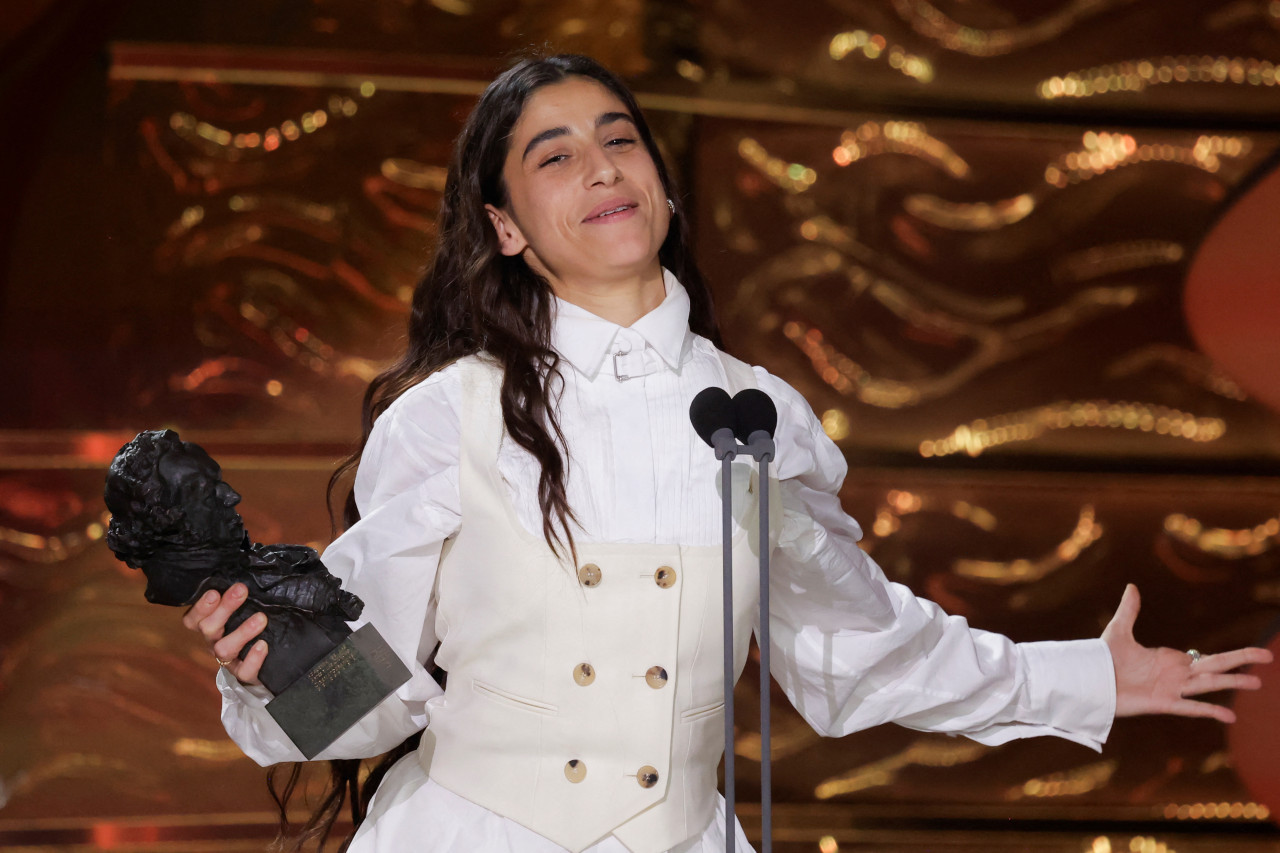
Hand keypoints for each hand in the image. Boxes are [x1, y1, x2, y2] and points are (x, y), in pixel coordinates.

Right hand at [182, 582, 269, 685]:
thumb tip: (249, 569)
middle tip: (241, 590)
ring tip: (261, 619)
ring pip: (224, 649)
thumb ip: (241, 593)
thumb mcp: (245, 606)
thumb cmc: (251, 621)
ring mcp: (228, 660)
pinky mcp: (244, 674)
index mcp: (209, 625)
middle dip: (225, 609)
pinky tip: (263, 645)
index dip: (200, 607)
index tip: (215, 592)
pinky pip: (244, 671)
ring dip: (241, 632)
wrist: (268, 658)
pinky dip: (253, 659)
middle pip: (209, 628)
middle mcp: (214, 642)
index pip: (192, 619)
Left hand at [1102, 584, 1272, 721]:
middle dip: (1241, 661)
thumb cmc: (1102, 660)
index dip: (1226, 657)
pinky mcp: (1162, 703)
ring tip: (1257, 683)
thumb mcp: (1118, 631)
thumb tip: (1132, 586)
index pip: (1204, 658)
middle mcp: (1175, 674)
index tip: (1249, 656)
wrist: (1089, 682)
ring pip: (1208, 685)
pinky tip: (1230, 715)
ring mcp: (1171, 689)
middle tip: (1267, 656)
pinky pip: (1190, 707)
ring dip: (1232, 683)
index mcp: (1169, 659)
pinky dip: (1209, 711)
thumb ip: (1129, 611)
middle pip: (1215, 667)